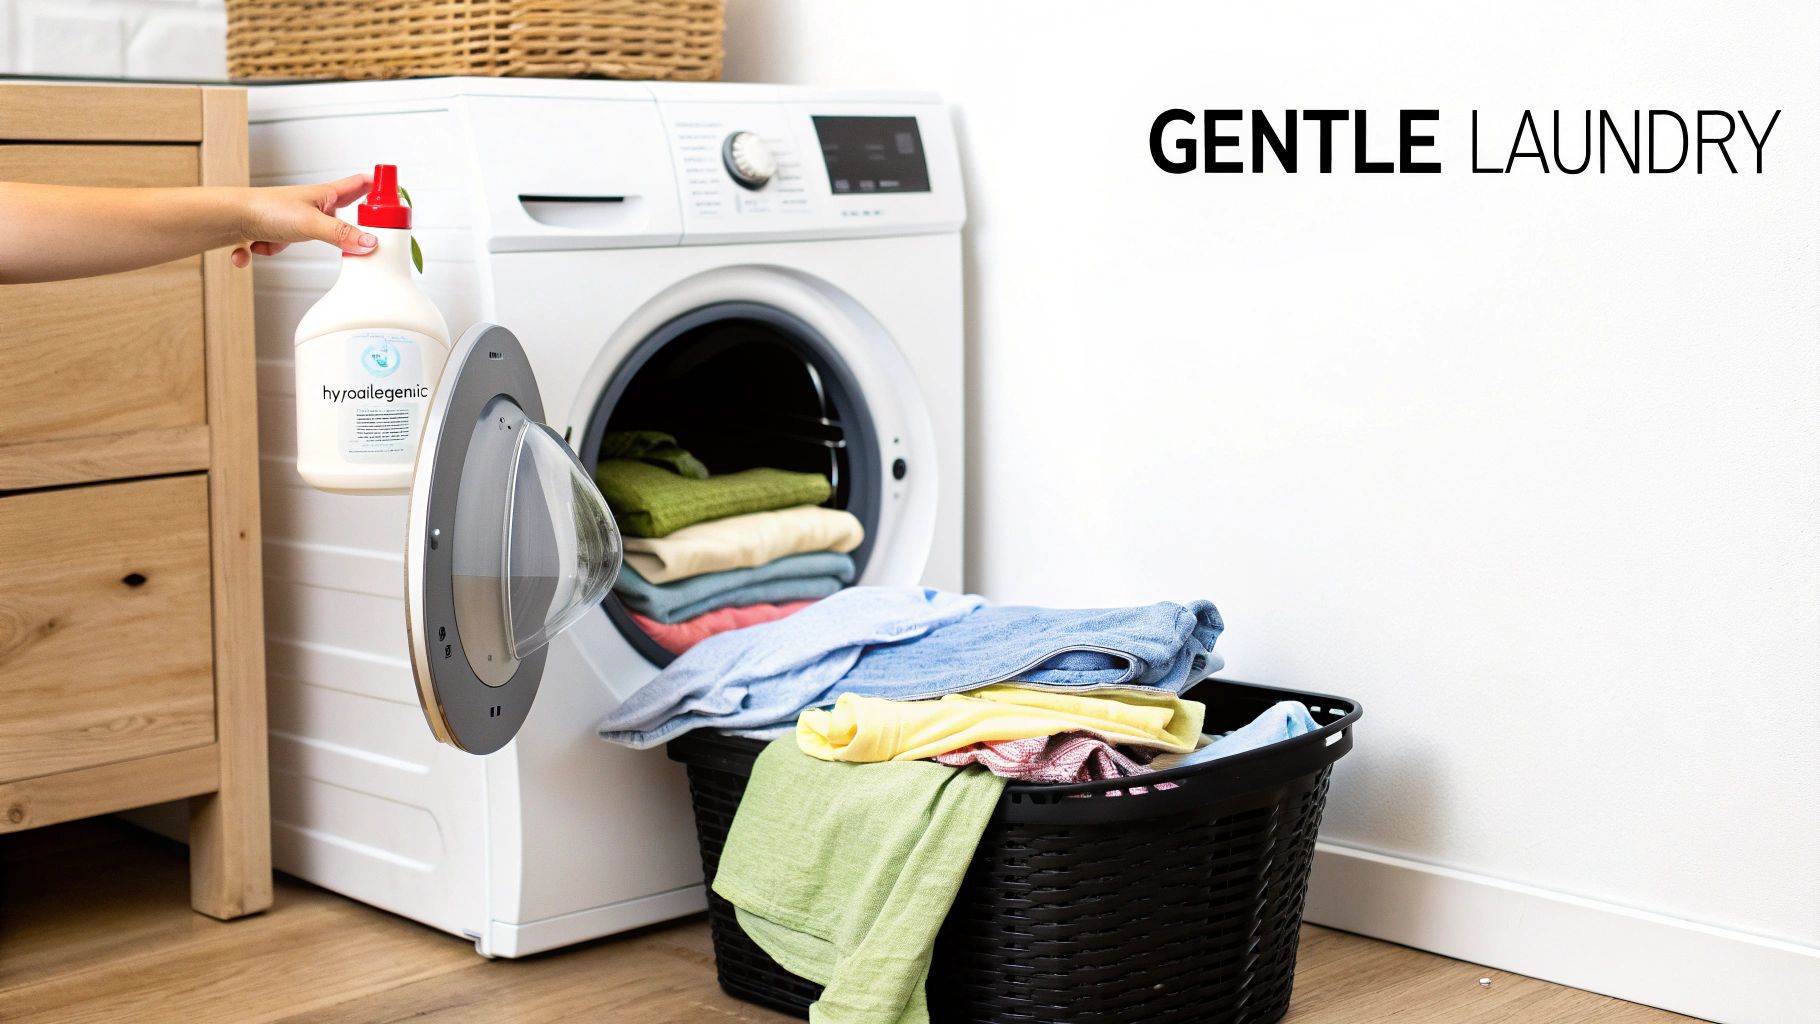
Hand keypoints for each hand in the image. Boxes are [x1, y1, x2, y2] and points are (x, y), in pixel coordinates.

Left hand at [230, 174, 377, 267]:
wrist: (225, 217)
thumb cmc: (264, 209)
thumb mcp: (311, 223)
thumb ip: (341, 235)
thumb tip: (371, 243)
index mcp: (325, 195)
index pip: (360, 184)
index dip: (378, 186)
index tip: (394, 192)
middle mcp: (311, 205)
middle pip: (341, 214)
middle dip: (348, 227)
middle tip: (363, 234)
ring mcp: (294, 220)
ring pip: (308, 236)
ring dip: (290, 245)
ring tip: (274, 243)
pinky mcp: (275, 233)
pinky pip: (278, 247)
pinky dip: (265, 251)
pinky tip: (255, 249)